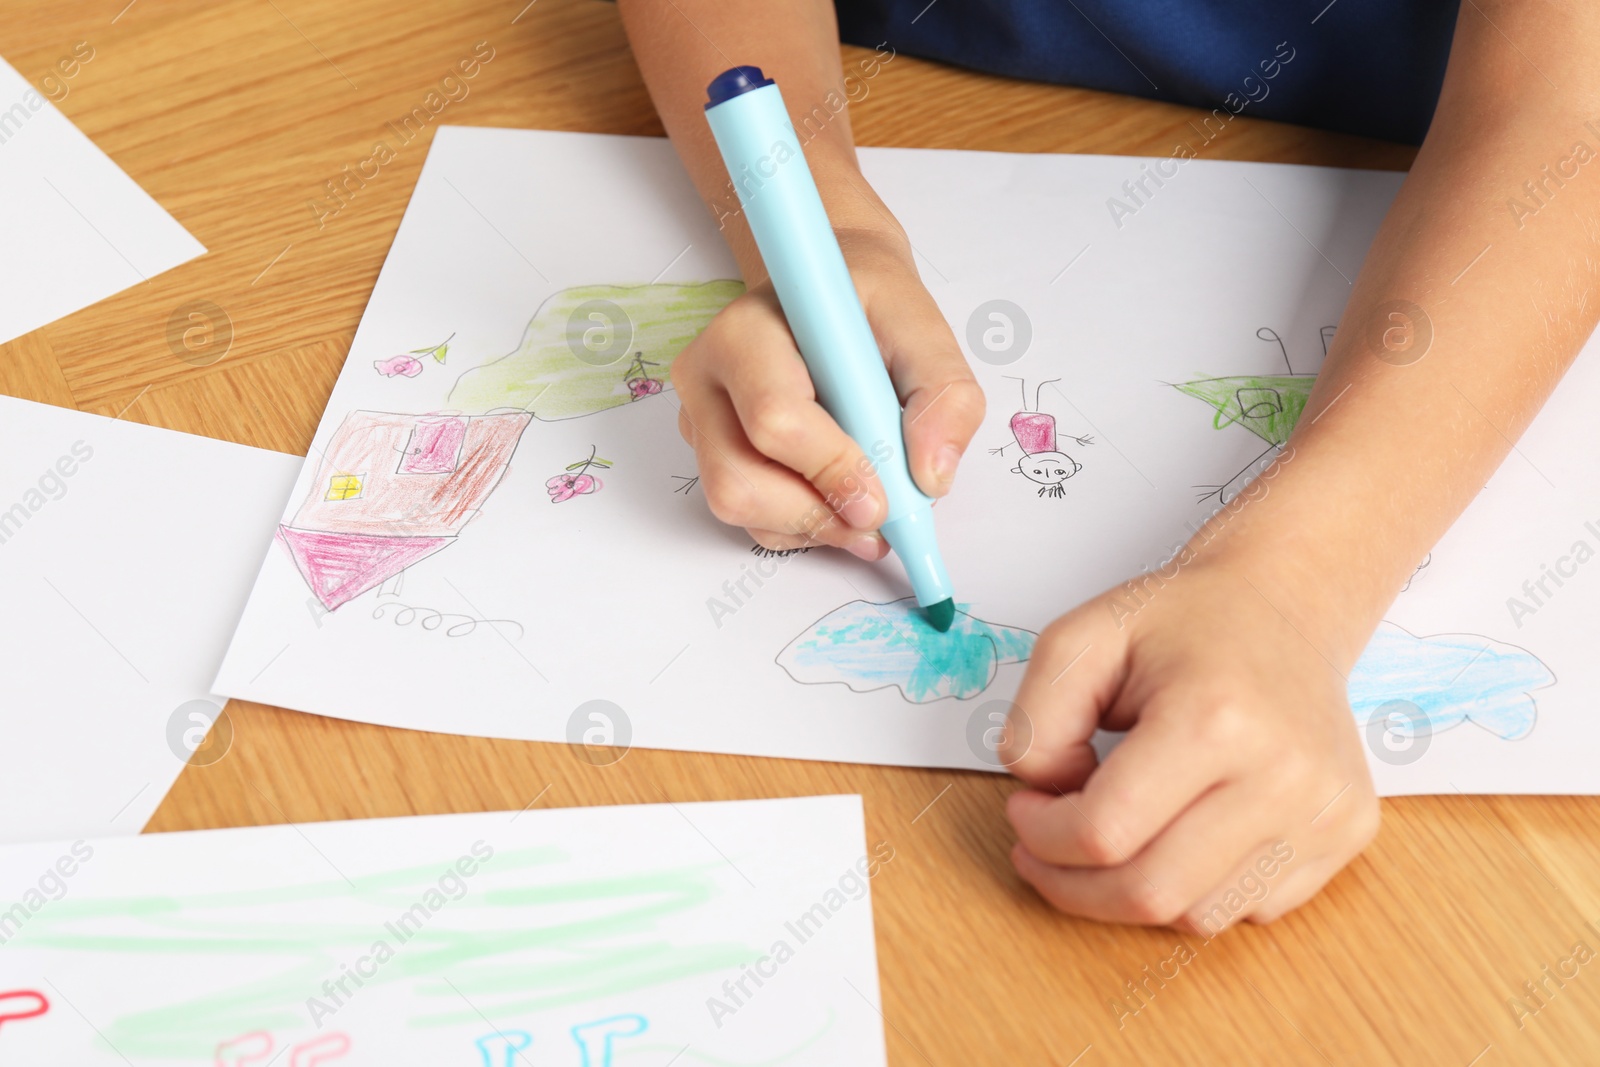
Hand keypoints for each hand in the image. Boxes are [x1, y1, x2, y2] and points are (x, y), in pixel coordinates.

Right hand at [672, 224, 983, 556]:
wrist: (833, 301)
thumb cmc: (868, 308)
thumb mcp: (922, 328)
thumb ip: (944, 393)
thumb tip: (930, 476)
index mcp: (747, 331)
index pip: (774, 417)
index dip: (831, 468)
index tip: (881, 498)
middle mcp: (708, 376)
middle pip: (738, 480)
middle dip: (816, 513)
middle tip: (876, 517)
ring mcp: (702, 419)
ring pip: (738, 506)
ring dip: (812, 525)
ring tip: (865, 510)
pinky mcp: (711, 453)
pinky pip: (749, 517)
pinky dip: (802, 526)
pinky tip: (838, 499)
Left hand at [1000, 553, 1379, 933]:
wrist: (1284, 603)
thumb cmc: (1182, 621)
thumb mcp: (1078, 640)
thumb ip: (1036, 723)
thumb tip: (1047, 799)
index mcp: (1216, 719)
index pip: (1105, 832)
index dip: (1043, 835)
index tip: (1025, 809)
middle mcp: (1284, 775)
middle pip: (1150, 892)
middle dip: (1073, 884)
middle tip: (1042, 850)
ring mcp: (1324, 811)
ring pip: (1197, 917)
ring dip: (1131, 894)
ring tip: (1108, 838)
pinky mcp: (1346, 834)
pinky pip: (1248, 909)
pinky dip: (1194, 889)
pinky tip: (1174, 833)